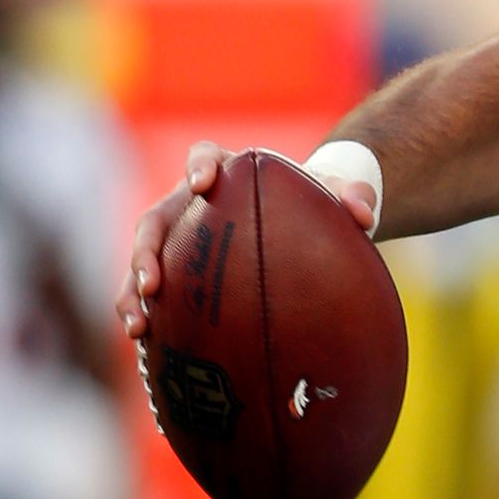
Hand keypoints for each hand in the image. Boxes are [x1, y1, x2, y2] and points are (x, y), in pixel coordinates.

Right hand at [116, 142, 378, 338]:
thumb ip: (353, 197)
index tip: (202, 183)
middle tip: (153, 281)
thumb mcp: (334, 194)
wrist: (296, 222)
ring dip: (132, 291)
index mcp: (225, 171)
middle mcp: (188, 203)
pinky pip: (147, 292)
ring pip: (141, 260)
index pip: (205, 156)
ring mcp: (175, 238)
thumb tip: (366, 216)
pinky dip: (142, 313)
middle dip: (147, 249)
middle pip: (155, 218)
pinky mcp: (172, 270)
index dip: (199, 166)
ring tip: (139, 325)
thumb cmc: (310, 201)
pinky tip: (147, 343)